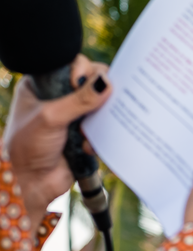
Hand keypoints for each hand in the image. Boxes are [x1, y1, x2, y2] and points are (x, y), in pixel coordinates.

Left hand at [3, 56, 110, 221]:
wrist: (31, 184)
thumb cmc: (28, 147)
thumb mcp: (51, 117)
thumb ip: (79, 99)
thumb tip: (106, 82)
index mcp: (43, 86)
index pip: (71, 66)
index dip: (82, 70)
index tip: (82, 81)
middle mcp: (60, 99)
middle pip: (91, 84)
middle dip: (97, 95)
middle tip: (97, 104)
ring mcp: (74, 117)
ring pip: (101, 106)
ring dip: (99, 118)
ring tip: (86, 129)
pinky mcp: (86, 135)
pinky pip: (104, 128)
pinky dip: (100, 136)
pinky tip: (86, 145)